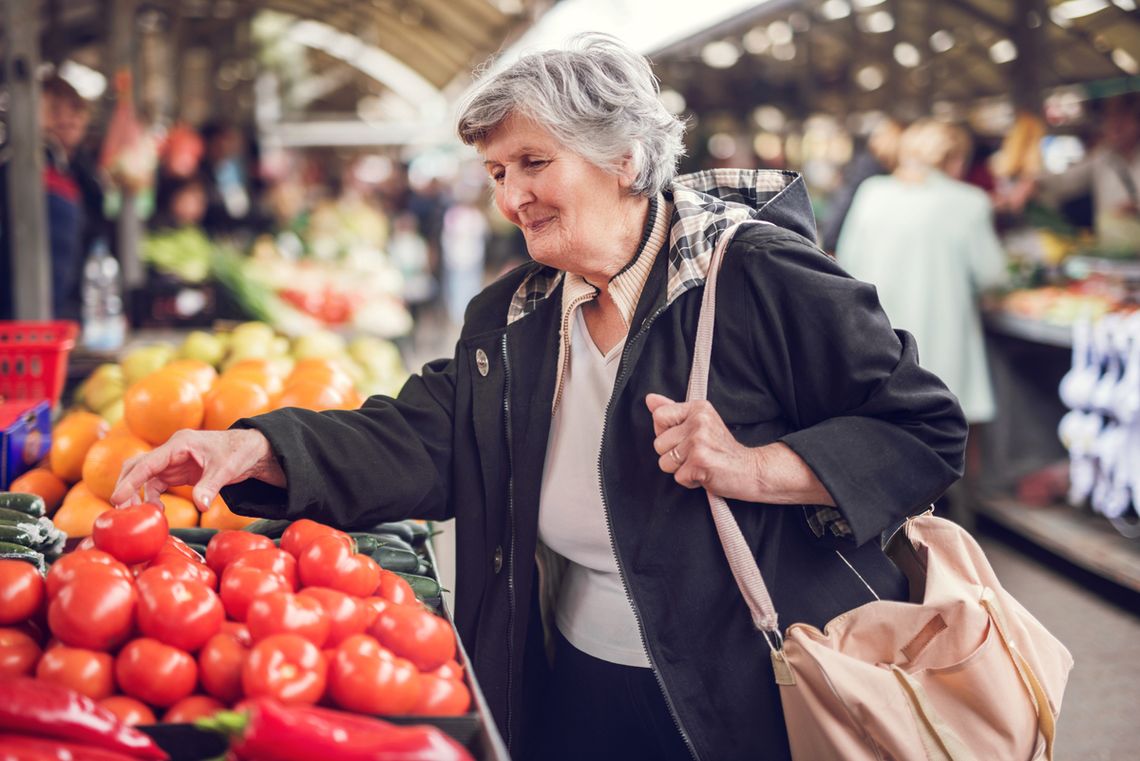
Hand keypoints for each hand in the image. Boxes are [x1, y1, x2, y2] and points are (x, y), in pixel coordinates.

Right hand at [110, 429, 284, 511]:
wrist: (250, 449)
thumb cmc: (239, 453)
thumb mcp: (227, 469)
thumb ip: (211, 487)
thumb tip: (201, 507)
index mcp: (180, 444)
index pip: (148, 462)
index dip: (131, 481)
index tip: (117, 498)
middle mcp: (171, 450)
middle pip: (137, 466)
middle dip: (126, 486)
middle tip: (120, 510)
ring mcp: (172, 460)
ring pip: (143, 476)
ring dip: (136, 494)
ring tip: (136, 513)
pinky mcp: (176, 471)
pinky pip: (155, 484)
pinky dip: (150, 497)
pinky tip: (158, 510)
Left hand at [645, 393, 759, 499]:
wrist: (751, 470)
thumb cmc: (723, 450)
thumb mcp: (700, 424)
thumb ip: (673, 411)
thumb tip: (650, 398)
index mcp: (698, 408)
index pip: (659, 416)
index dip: (666, 433)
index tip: (684, 438)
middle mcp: (698, 421)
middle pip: (658, 443)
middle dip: (673, 455)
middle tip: (696, 454)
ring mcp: (699, 441)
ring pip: (665, 462)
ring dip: (680, 469)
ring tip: (699, 463)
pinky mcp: (700, 461)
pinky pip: (678, 477)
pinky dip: (690, 481)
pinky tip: (704, 473)